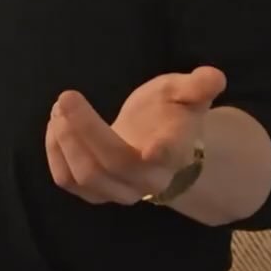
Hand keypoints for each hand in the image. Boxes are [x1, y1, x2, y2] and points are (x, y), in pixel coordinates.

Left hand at [46, 67, 226, 205]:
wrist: (158, 146)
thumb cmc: (170, 114)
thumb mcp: (187, 93)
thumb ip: (198, 86)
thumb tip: (214, 77)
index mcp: (176, 151)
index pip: (171, 155)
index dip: (163, 152)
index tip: (152, 147)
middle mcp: (148, 179)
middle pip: (114, 162)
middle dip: (85, 128)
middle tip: (66, 97)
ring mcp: (120, 191)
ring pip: (86, 176)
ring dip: (66, 140)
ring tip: (60, 108)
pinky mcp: (95, 193)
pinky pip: (67, 181)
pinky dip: (55, 153)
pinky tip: (56, 125)